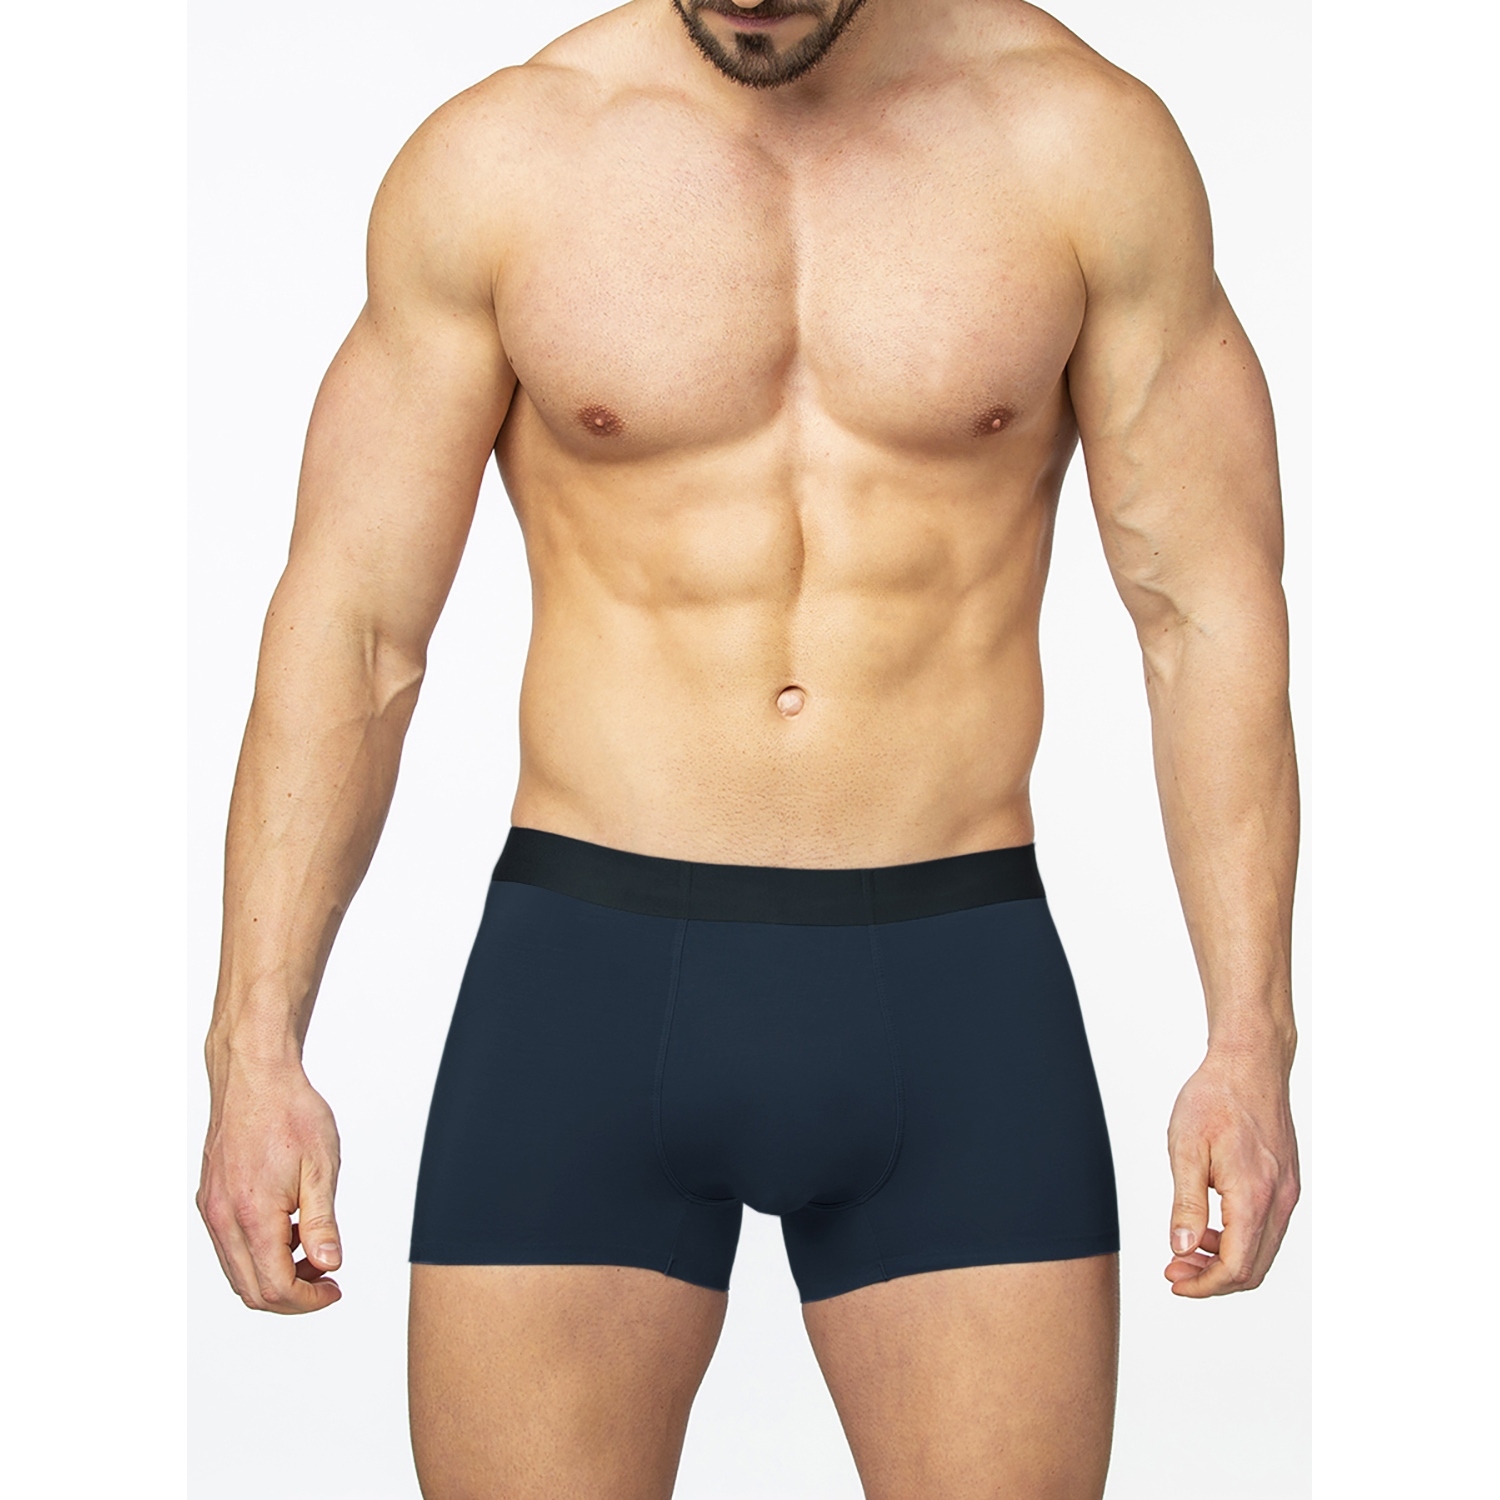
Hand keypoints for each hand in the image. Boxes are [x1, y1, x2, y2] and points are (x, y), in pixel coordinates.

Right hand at [197, 1051, 343, 1312]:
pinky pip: (230, 1246)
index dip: (308, 1301)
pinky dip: (259, 1254)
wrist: (255, 1076)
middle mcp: (223, 1219)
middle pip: (251, 1291)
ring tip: (312, 1250)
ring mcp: (212, 1210)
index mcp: (252, 1215)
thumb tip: (329, 1265)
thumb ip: (322, 1223)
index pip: (275, 1287)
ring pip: (238, 1272)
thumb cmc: (290, 1113)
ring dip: (274, 1275)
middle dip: (292, 1296)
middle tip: (327, 1279)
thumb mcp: (321, 1168)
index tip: (335, 1288)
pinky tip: (288, 1229)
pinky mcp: (210, 1198)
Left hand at [1164, 1047, 1298, 1295]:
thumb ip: (1186, 1204)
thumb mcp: (1186, 1148)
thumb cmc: (1214, 1098)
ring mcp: (1287, 1192)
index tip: (1173, 1281)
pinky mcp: (1286, 1182)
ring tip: (1186, 1249)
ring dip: (1225, 1261)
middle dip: (1212, 1280)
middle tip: (1174, 1269)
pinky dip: (1240, 1240)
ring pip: (1263, 1251)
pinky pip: (1268, 1228)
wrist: (1250, 1063)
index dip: (1203, 1285)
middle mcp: (1279, 1200)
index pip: (1236, 1267)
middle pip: (1253, 1269)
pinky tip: (1209, 1227)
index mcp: (1254, 1196)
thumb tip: (1182, 1249)